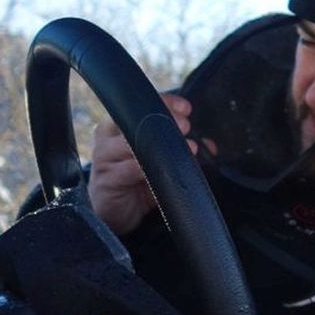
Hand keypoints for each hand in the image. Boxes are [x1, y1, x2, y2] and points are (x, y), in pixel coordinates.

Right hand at [86, 92, 199, 235]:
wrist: (113, 213)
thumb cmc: (135, 181)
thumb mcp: (159, 162)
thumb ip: (181, 149)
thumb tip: (210, 145)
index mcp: (119, 125)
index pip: (139, 104)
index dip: (164, 102)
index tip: (186, 108)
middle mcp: (108, 137)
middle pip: (132, 119)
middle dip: (162, 119)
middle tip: (186, 126)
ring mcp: (104, 158)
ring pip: (128, 143)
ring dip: (157, 144)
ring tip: (186, 148)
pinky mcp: (105, 180)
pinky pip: (125, 171)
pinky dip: (145, 169)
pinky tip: (161, 170)